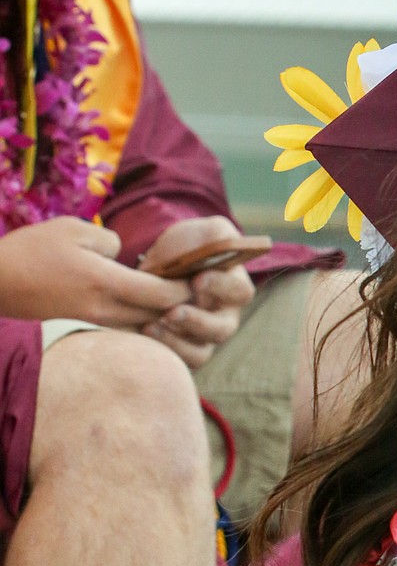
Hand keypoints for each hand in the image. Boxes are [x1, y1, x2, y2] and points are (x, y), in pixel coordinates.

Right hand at [0, 217, 188, 325]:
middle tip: (195, 293)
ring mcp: (93, 327)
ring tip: (172, 303)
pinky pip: (122, 335)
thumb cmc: (30, 251)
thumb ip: (109, 241)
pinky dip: (138, 327)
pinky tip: (141, 314)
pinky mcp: (83, 333)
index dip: (185, 288)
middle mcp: (104, 312)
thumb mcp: (71, 230)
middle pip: (158, 317)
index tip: (197, 278)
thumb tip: (125, 256)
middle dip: (180, 306)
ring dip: (160, 319)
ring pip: (142, 330)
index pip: (162, 294)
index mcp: (106, 283)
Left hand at [140, 218, 254, 368]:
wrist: (159, 269)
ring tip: (152, 325)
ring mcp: (205, 339)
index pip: (239, 291)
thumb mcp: (200, 233)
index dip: (220, 286)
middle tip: (172, 313)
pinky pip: (179, 361)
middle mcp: (225, 317)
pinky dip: (164, 350)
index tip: (197, 280)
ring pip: (201, 351)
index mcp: (234, 287)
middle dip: (197, 322)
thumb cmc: (185, 249)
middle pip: (222, 329)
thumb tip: (222, 243)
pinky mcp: (184, 352)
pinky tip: (144, 332)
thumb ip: (214, 234)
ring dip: (177, 340)